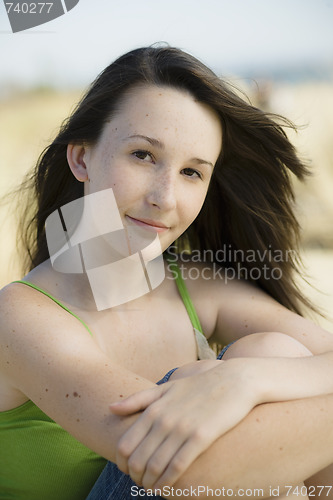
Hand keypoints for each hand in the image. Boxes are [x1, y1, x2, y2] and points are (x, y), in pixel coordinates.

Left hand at [110, 358, 260, 489]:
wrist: (234, 381)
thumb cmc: (198, 387)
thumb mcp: (166, 388)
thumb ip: (138, 399)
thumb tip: (110, 407)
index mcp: (153, 408)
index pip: (125, 444)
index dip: (122, 464)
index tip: (127, 471)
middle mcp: (164, 419)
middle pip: (137, 459)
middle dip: (135, 477)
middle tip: (140, 483)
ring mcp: (182, 428)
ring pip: (156, 466)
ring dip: (150, 483)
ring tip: (151, 488)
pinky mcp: (201, 437)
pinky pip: (178, 467)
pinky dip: (168, 482)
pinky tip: (166, 489)